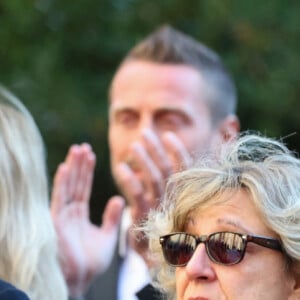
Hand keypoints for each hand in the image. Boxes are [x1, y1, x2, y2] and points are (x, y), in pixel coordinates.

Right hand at [51, 144, 124, 296]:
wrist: (81, 281)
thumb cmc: (91, 263)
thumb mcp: (107, 236)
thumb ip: (112, 217)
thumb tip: (119, 198)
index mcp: (79, 215)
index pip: (84, 187)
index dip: (87, 171)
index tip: (91, 154)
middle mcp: (69, 212)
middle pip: (75, 183)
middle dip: (79, 165)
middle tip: (83, 146)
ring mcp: (62, 216)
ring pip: (67, 187)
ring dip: (72, 168)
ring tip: (77, 149)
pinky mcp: (57, 222)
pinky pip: (59, 199)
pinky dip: (62, 183)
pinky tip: (65, 168)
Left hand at [114, 130, 190, 254]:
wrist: (160, 262)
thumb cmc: (166, 231)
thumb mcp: (173, 208)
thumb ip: (173, 188)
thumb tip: (170, 165)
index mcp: (183, 197)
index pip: (184, 170)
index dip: (177, 151)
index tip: (167, 135)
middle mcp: (175, 201)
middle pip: (168, 170)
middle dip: (156, 150)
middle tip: (145, 132)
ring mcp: (160, 210)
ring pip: (155, 180)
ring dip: (144, 160)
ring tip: (133, 144)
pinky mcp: (145, 219)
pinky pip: (138, 196)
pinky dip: (129, 180)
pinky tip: (121, 167)